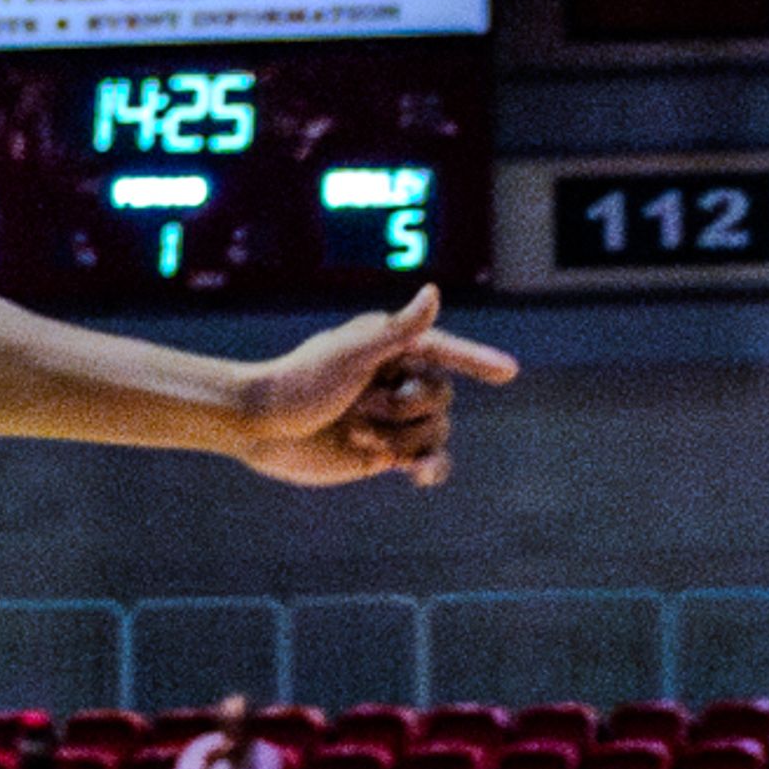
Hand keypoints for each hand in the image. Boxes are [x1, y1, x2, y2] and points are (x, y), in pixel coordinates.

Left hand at [224, 288, 517, 491]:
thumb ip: (397, 330)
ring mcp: (390, 419)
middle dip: (407, 407)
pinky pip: (425, 460)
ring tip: (357, 433)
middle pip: (440, 396)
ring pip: (433, 430)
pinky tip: (421, 476)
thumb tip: (434, 292)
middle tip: (363, 406)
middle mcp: (395, 380)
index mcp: (389, 348)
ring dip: (399, 437)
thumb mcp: (350, 354)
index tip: (509, 372)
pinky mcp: (383, 453)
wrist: (259, 427)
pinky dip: (429, 467)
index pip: (445, 350)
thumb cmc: (298, 382)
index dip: (476, 360)